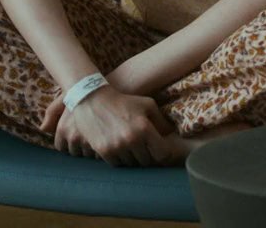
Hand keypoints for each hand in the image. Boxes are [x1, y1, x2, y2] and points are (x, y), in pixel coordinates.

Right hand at [42, 87, 177, 165]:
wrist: (93, 101)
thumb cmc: (124, 102)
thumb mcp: (147, 104)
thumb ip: (162, 120)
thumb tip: (172, 134)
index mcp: (144, 128)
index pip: (162, 154)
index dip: (164, 155)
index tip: (162, 152)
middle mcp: (131, 139)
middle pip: (146, 161)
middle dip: (147, 155)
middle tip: (143, 147)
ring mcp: (116, 147)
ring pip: (131, 164)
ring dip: (132, 157)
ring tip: (129, 145)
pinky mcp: (104, 151)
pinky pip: (117, 164)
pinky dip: (119, 158)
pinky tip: (118, 147)